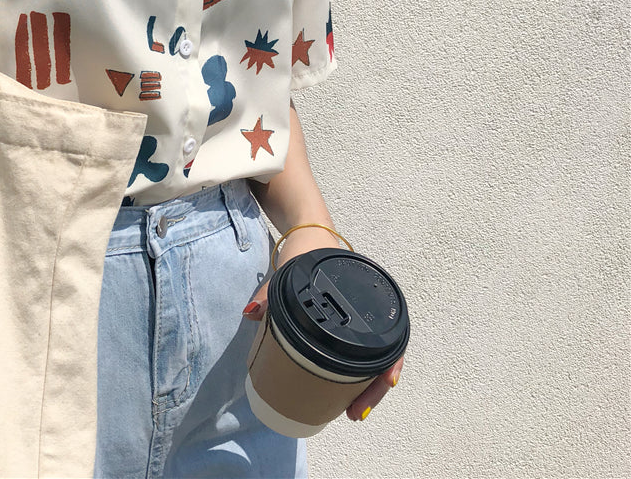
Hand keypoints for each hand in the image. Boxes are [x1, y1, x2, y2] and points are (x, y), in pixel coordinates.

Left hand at [241, 225, 404, 423]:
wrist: (308, 230)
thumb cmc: (306, 248)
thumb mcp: (290, 267)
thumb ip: (270, 291)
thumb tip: (251, 314)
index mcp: (364, 292)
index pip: (390, 332)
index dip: (391, 361)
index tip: (388, 381)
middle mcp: (368, 307)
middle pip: (385, 353)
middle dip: (375, 386)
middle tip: (356, 412)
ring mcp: (359, 316)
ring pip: (375, 358)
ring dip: (367, 385)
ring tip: (353, 410)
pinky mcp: (347, 321)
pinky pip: (360, 352)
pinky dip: (356, 374)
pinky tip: (346, 392)